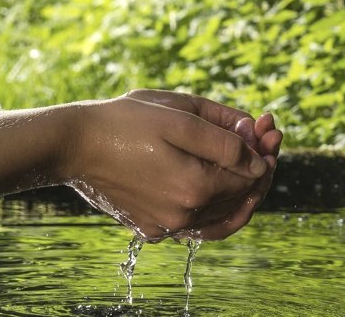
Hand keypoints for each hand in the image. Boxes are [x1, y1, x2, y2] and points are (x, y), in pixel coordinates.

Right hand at [122, 89, 281, 239]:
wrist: (74, 144)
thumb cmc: (125, 121)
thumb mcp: (180, 117)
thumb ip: (225, 139)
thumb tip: (259, 157)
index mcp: (194, 188)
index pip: (251, 177)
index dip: (265, 150)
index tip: (270, 126)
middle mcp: (183, 216)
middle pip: (240, 197)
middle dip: (260, 164)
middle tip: (268, 134)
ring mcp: (166, 227)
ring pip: (222, 214)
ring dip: (242, 185)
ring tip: (252, 156)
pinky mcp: (151, 227)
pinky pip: (198, 224)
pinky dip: (218, 207)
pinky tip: (225, 185)